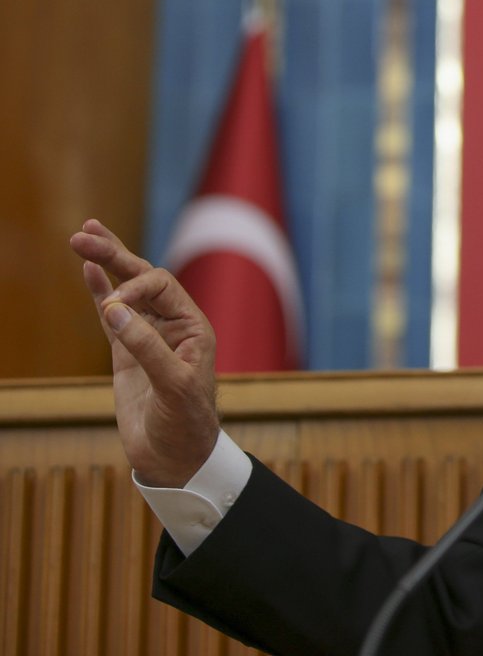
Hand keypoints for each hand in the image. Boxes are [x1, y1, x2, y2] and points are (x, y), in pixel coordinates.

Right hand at [69, 219, 220, 486]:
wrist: (177, 457)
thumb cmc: (186, 423)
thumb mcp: (173, 386)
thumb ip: (146, 347)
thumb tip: (114, 309)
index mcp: (193, 326)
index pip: (161, 286)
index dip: (134, 287)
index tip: (112, 309)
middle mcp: (173, 325)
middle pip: (143, 278)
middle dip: (114, 254)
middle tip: (82, 231)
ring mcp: (148, 337)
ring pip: (125, 291)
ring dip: (106, 264)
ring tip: (81, 235)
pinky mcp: (127, 354)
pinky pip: (112, 315)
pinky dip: (99, 291)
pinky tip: (87, 270)